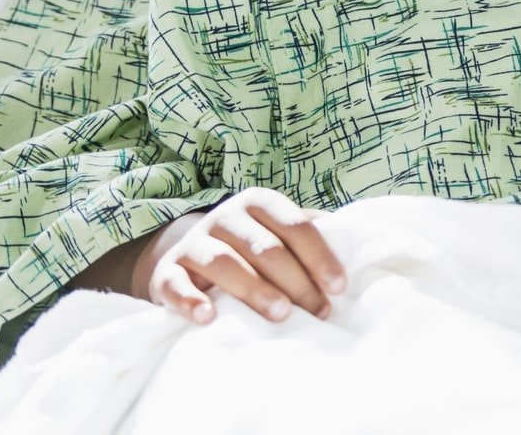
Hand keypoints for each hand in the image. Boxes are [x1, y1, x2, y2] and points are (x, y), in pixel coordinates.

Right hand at [135, 188, 346, 325]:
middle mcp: (225, 217)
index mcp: (260, 203)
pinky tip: (207, 316)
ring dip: (254, 289)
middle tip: (317, 310)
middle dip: (296, 280)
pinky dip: (190, 299)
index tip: (339, 288)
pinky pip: (176, 283)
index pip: (297, 226)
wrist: (188, 256)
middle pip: (266, 248)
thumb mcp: (277, 231)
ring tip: (279, 314)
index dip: (321, 257)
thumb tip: (355, 244)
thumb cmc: (249, 247)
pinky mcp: (165, 271)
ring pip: (225, 262)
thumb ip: (309, 234)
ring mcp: (193, 243)